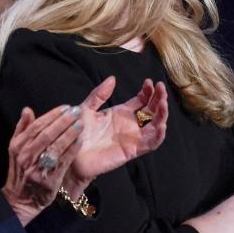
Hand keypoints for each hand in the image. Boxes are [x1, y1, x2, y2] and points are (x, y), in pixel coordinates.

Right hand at [2, 104, 84, 225]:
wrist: (21, 199)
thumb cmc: (21, 170)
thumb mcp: (16, 149)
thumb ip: (22, 128)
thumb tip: (27, 110)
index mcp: (18, 146)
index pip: (36, 126)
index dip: (52, 115)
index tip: (65, 107)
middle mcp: (26, 156)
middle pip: (46, 135)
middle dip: (62, 121)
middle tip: (75, 111)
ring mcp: (37, 168)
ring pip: (55, 147)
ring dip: (69, 134)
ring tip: (80, 124)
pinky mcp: (49, 179)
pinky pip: (63, 161)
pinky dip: (72, 149)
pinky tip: (80, 140)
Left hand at [61, 77, 168, 197]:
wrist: (70, 154)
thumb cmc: (76, 133)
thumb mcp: (86, 109)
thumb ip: (99, 94)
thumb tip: (112, 78)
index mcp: (122, 113)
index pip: (142, 100)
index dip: (148, 91)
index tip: (149, 82)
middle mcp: (131, 124)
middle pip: (152, 110)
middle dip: (159, 98)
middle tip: (161, 87)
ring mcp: (133, 137)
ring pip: (156, 125)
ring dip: (163, 114)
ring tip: (163, 103)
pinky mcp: (133, 150)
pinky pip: (151, 143)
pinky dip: (159, 135)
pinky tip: (161, 125)